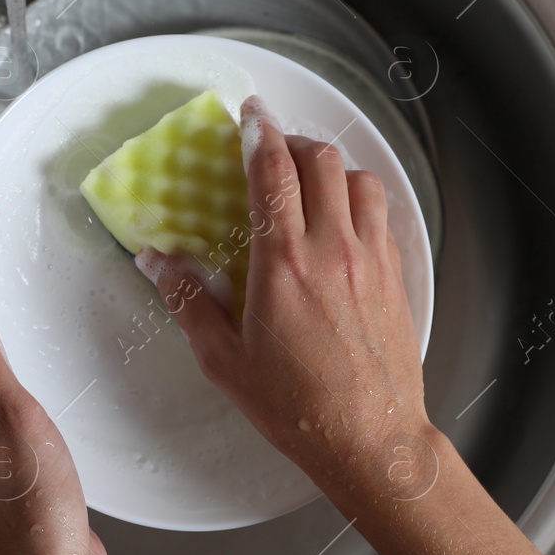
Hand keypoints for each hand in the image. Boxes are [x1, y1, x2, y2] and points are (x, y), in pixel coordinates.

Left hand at [0, 290, 105, 554]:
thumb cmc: (30, 506)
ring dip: (25, 402)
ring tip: (45, 413)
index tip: (18, 341)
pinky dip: (36, 430)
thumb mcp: (8, 412)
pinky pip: (15, 437)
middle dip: (9, 371)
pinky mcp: (4, 483)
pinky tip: (53, 440)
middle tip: (36, 379)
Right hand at [136, 95, 432, 501]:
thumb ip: (189, 303)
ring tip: (310, 180)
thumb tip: (158, 263)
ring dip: (332, 168)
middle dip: (293, 143)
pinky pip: (382, 214)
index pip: (273, 171)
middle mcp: (333, 249)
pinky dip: (359, 199)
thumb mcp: (224, 360)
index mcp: (284, 262)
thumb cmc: (297, 406)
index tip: (249, 115)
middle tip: (272, 151)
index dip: (259, 133)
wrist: (370, 439)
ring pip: (360, 179)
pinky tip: (343, 219)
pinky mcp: (396, 276)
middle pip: (321, 160)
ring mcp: (372, 259)